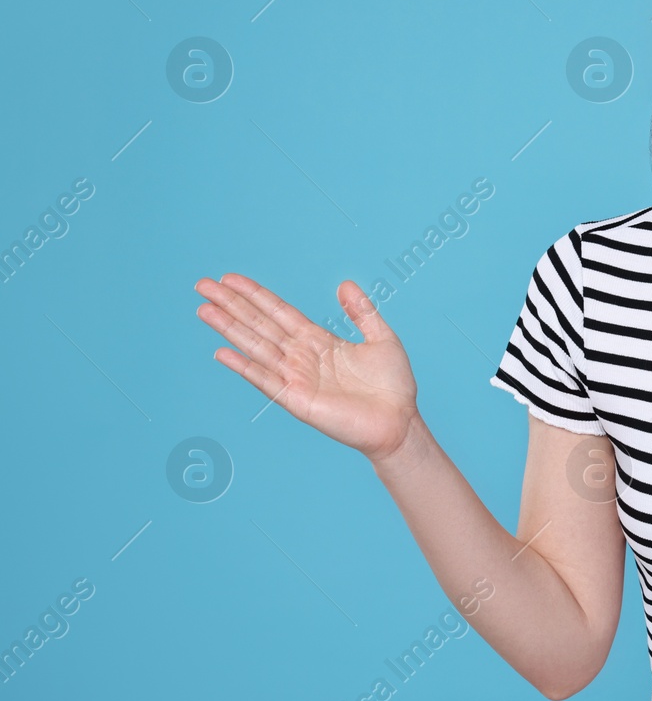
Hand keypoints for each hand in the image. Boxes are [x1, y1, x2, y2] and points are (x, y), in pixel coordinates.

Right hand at [195, 274, 420, 461]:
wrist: (399, 422)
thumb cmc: (392, 386)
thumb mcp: (382, 339)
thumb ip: (362, 312)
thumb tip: (344, 284)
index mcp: (318, 341)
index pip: (278, 312)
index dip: (255, 295)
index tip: (229, 278)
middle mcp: (301, 357)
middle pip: (259, 325)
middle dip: (232, 305)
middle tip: (202, 285)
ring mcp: (296, 378)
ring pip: (256, 347)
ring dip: (229, 328)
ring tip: (203, 309)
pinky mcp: (297, 399)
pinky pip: (266, 380)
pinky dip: (244, 367)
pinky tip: (222, 352)